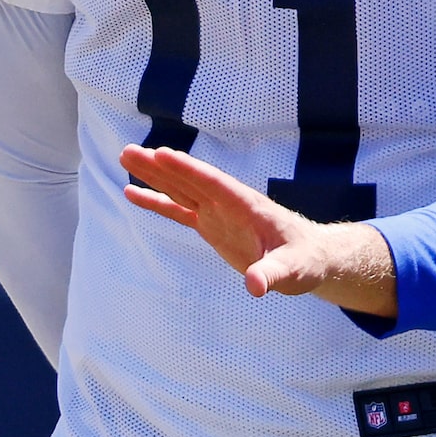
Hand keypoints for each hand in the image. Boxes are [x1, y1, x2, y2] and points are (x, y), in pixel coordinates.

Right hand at [120, 145, 396, 316]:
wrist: (310, 258)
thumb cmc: (305, 261)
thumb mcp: (292, 271)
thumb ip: (273, 275)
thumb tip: (254, 286)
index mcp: (248, 206)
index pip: (214, 184)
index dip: (188, 170)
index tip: (162, 154)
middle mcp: (229, 204)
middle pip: (190, 181)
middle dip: (160, 167)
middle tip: (128, 150)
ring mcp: (218, 213)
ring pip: (181, 189)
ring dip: (154, 175)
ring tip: (125, 156)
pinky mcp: (212, 225)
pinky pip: (179, 210)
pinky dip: (157, 202)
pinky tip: (132, 193)